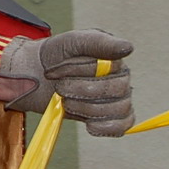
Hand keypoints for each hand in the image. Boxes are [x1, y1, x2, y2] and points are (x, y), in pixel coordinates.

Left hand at [0, 29, 135, 136]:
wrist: (41, 76)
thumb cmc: (58, 55)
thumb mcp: (72, 42)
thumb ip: (98, 42)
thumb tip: (128, 48)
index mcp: (114, 58)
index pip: (110, 66)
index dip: (80, 70)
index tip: (55, 70)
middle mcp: (121, 79)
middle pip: (116, 89)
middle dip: (80, 89)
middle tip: (59, 87)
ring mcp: (120, 99)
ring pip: (117, 109)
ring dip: (86, 108)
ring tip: (66, 101)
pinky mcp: (114, 119)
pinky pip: (121, 126)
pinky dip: (104, 127)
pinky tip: (88, 124)